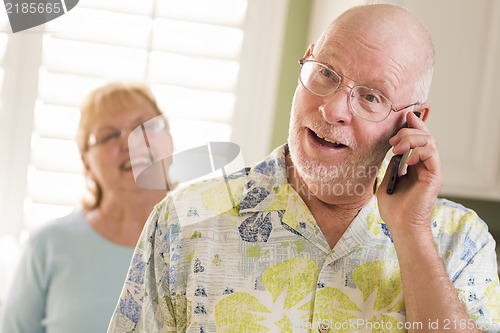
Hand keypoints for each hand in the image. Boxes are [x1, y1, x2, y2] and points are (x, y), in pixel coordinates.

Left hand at [377, 111, 442, 230]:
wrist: (400, 225)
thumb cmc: (393, 207)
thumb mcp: (387, 178)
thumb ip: (391, 163)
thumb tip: (391, 148)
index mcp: (415, 164)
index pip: (418, 138)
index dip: (413, 124)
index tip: (403, 116)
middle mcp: (425, 164)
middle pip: (424, 135)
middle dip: (407, 131)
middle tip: (393, 140)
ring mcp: (431, 169)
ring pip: (429, 141)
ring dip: (411, 139)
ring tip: (397, 147)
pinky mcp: (435, 175)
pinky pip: (432, 153)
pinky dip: (418, 150)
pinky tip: (406, 159)